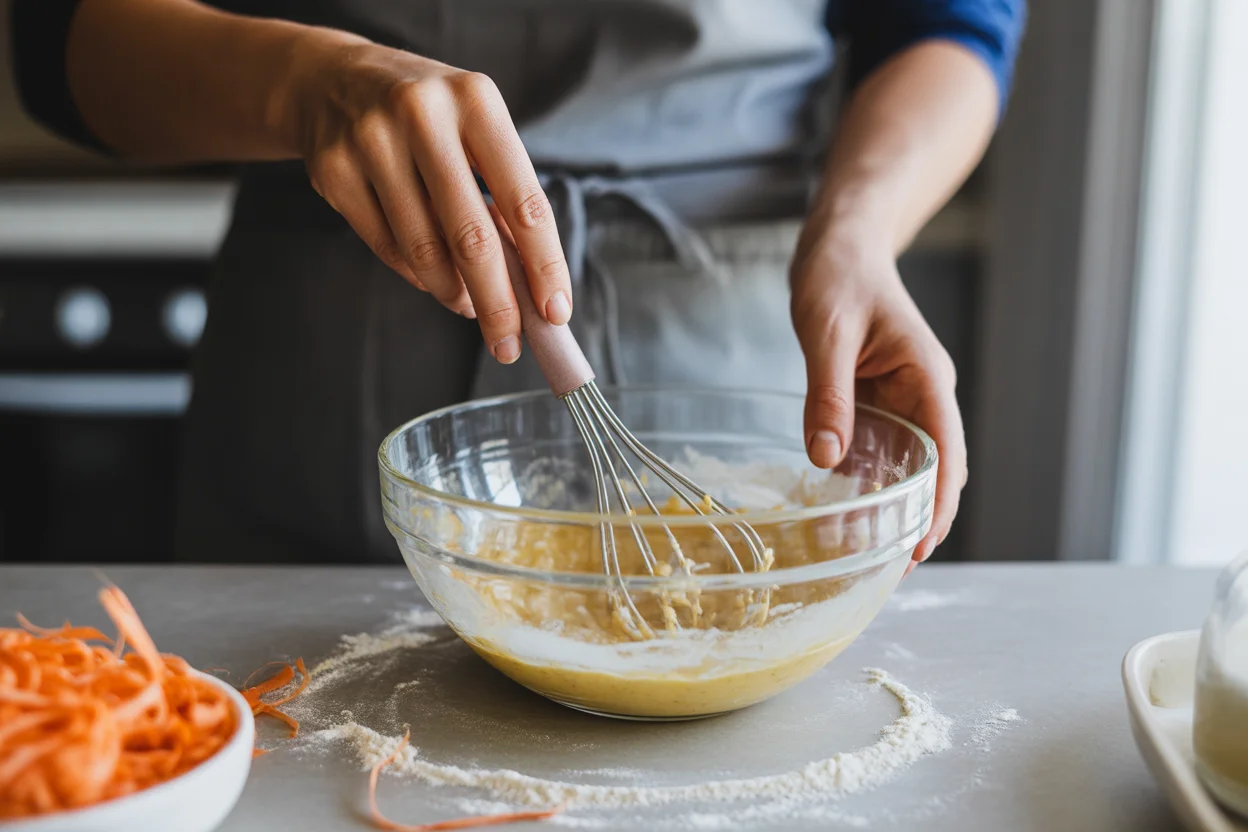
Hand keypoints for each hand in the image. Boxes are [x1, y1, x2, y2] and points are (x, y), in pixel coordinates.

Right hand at [289, 36, 571, 362]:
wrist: (330, 79)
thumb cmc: (427, 116)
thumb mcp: (475, 130)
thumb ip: (503, 195)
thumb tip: (530, 280)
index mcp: (476, 100)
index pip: (524, 200)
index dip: (544, 264)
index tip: (555, 311)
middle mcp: (422, 115)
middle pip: (471, 238)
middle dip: (496, 303)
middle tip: (509, 343)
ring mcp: (370, 142)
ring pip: (424, 251)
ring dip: (454, 293)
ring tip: (470, 306)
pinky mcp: (334, 171)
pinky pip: (387, 248)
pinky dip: (417, 274)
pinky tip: (433, 277)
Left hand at [790, 232, 966, 566]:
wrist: (840, 246)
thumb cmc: (839, 276)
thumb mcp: (827, 333)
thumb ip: (828, 393)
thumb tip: (827, 457)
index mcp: (927, 377)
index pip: (946, 453)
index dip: (937, 504)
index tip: (922, 547)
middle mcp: (923, 395)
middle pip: (934, 469)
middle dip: (919, 518)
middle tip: (890, 568)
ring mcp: (901, 401)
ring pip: (906, 466)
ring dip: (892, 507)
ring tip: (865, 554)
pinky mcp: (876, 403)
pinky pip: (877, 451)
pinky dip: (866, 484)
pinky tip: (844, 513)